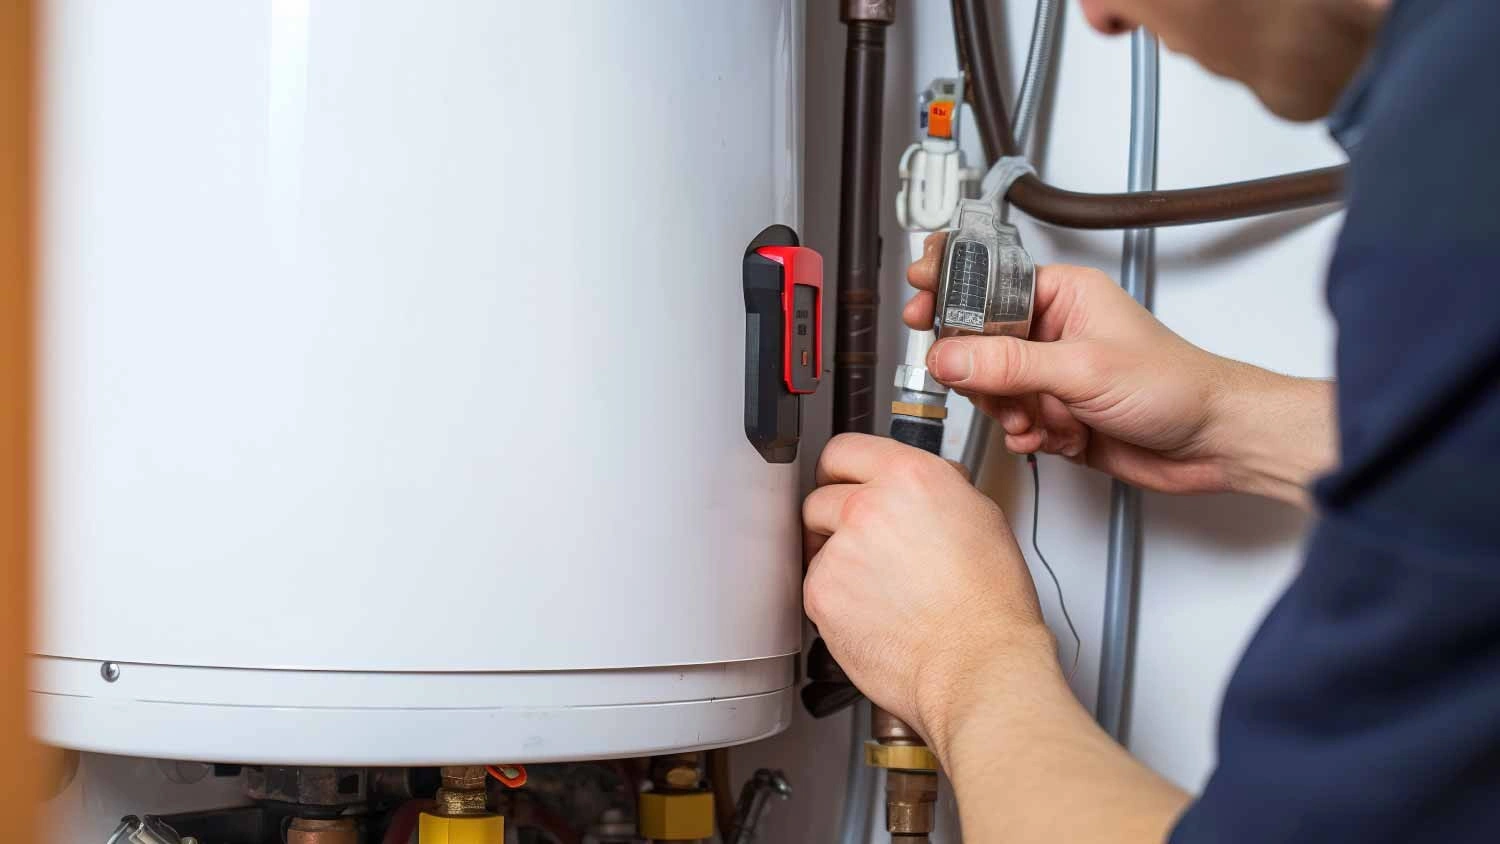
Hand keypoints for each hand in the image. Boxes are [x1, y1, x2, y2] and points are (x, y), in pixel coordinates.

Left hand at [802, 433, 1057, 748]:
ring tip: (878, 586)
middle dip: (835, 517)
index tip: (841, 481)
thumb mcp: (979, 517)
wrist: (977, 664)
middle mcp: (868, 505)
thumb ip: (934, 489)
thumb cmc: (988, 603)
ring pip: (814, 543)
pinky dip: (834, 597)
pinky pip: (814, 584)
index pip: (844, 449)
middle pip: (819, 496)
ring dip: (835, 558)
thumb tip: (916, 487)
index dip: (842, 470)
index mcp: (909, 476)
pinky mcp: (821, 593)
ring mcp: (840, 550)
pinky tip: (871, 609)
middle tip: (863, 543)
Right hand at [905, 233, 1334, 502]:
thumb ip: (1009, 364)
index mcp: (1064, 295)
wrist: (1213, 443)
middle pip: (979, 343)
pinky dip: (1027, 435)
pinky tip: (1054, 437)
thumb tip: (950, 356)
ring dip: (1011, 412)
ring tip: (1042, 419)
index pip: (989, 282)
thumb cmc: (1176, 385)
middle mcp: (1054, 330)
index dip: (950, 292)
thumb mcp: (1083, 368)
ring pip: (993, 389)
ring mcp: (1052, 374)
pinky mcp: (1056, 413)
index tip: (919, 302)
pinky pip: (1013, 422)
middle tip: (994, 388)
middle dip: (985, 375)